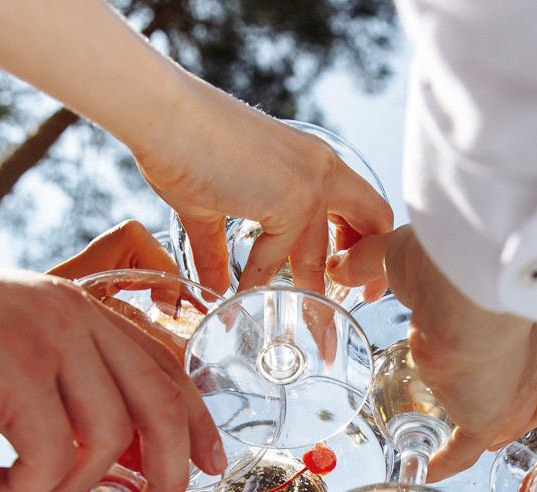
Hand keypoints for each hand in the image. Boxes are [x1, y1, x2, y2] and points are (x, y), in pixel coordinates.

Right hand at [0, 227, 224, 491]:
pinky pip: (47, 454)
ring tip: (27, 489)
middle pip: (160, 407)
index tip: (212, 468)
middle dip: (170, 476)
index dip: (200, 425)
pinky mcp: (0, 369)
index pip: (169, 369)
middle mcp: (73, 316)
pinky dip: (25, 489)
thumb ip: (69, 382)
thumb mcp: (15, 346)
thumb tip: (122, 452)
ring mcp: (39, 338)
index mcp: (83, 309)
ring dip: (72, 486)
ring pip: (107, 439)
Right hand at [134, 85, 392, 295]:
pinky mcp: (292, 200)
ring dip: (315, 300)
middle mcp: (322, 168)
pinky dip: (257, 283)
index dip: (360, 243)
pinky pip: (277, 258)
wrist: (162, 113)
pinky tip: (240, 299)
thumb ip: (221, 249)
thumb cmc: (181, 145)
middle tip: (357, 306)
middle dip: (367, 269)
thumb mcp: (213, 205)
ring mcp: (311, 183)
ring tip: (314, 334)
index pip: (360, 204)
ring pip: (324, 255)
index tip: (349, 279)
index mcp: (311, 161)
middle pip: (374, 221)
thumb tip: (216, 288)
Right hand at [333, 226, 536, 478]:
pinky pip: (468, 447)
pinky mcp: (487, 415)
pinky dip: (450, 459)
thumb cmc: (457, 261)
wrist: (469, 292)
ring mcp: (517, 388)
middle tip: (502, 407)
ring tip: (471, 437)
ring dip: (495, 430)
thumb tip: (341, 265)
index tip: (522, 353)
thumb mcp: (411, 253)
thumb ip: (374, 260)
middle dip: (523, 402)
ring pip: (511, 420)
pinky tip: (432, 469)